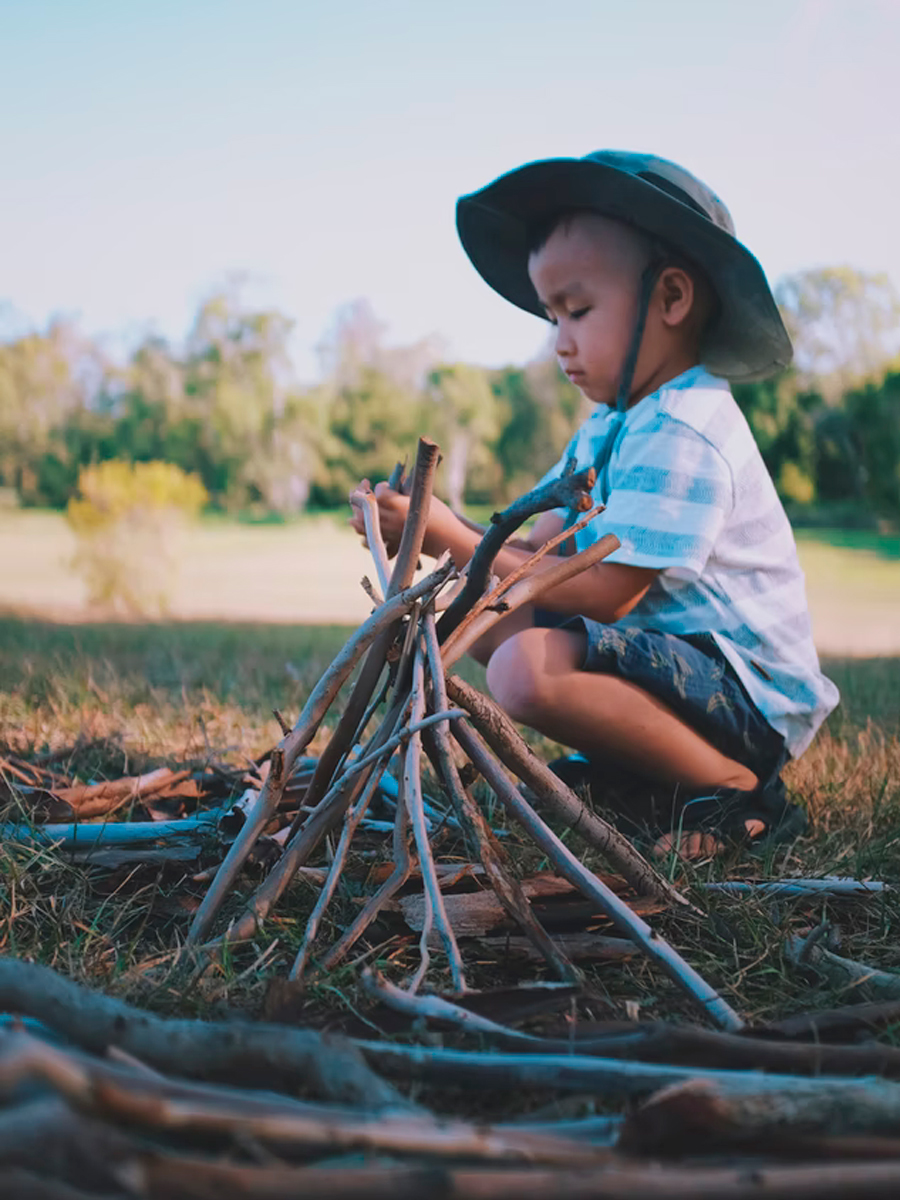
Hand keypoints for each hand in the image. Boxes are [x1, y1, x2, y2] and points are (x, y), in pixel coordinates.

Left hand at [348, 477, 468, 561]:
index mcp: (400, 506)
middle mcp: (391, 521)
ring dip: (357, 513)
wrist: (445, 538)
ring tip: (357, 504)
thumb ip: (401, 489)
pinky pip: (368, 540)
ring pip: (361, 524)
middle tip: (363, 486)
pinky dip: (363, 531)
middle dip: (360, 495)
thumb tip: (384, 483)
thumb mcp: (421, 495)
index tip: (386, 485)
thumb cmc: (437, 513)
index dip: (380, 487)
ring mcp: (388, 534)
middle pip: (364, 508)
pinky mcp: (389, 544)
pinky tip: (361, 523)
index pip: (379, 493)